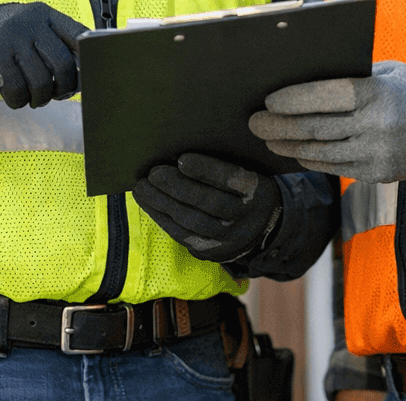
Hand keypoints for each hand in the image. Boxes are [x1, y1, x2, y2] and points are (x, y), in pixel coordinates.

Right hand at [0, 2, 83, 108]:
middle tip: (58, 94)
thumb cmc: (16, 38)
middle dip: (64, 88)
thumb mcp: (37, 28)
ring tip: (35, 97)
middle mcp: (27, 24)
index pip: (79, 35)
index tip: (88, 76)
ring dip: (40, 99)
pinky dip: (19, 101)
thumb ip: (62, 44)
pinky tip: (15, 95)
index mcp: (45, 15)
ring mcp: (7, 41)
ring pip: (40, 84)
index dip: (90, 59)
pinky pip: (16, 93)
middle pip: (62, 65)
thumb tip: (87, 77)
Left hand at [132, 153, 282, 263]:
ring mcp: (230, 239)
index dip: (207, 170)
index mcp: (259, 191)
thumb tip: (181, 152)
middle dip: (178, 187)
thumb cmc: (244, 187)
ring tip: (143, 187)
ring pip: (193, 222)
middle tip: (154, 173)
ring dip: (163, 204)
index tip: (182, 159)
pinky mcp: (213, 252)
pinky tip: (148, 204)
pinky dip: (162, 218)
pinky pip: (184, 236)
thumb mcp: (248, 171)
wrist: (262, 226)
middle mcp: (247, 219)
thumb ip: (225, 161)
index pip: (232, 179)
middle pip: (210, 203)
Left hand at [248, 60, 405, 182]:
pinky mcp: (378, 174)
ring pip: (320, 152)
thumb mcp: (387, 72)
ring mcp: (377, 155)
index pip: (325, 97)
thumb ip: (350, 78)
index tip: (268, 100)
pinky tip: (296, 151)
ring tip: (269, 139)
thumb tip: (302, 79)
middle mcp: (376, 127)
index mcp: (377, 94)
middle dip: (279, 126)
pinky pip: (335, 167)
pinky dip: (312, 158)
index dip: (293, 100)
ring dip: (289, 146)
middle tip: (254, 122)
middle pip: (315, 128)